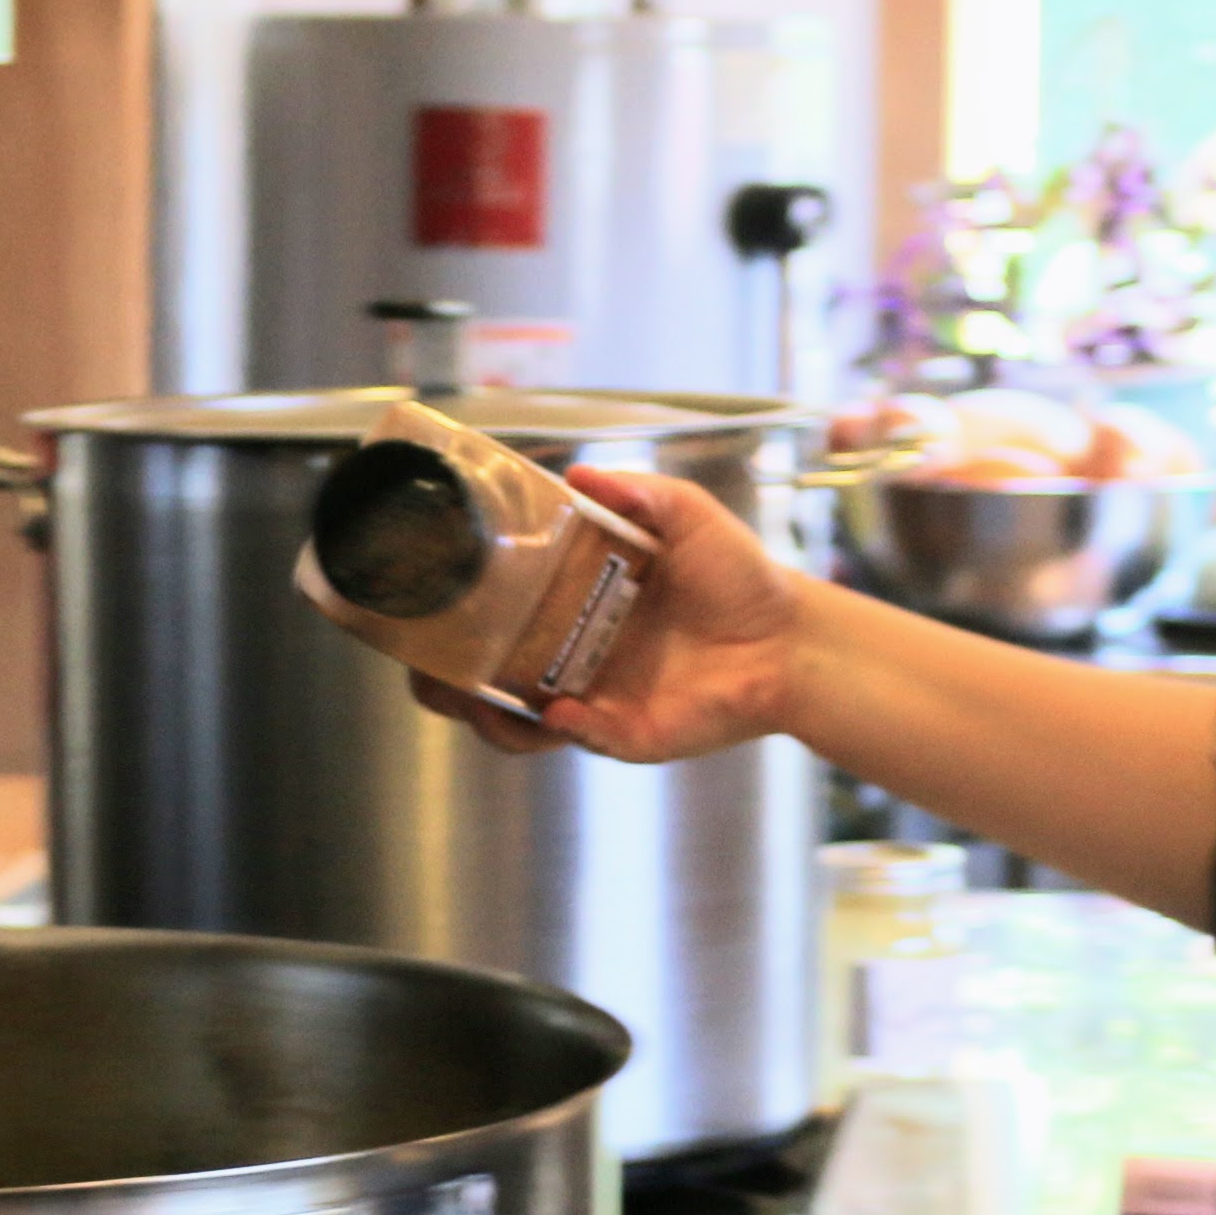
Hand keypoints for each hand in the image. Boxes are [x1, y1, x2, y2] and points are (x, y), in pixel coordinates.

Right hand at [419, 465, 812, 764]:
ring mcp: (595, 699)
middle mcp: (573, 656)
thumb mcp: (682, 514)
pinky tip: (558, 709)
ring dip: (485, 715)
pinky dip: (562, 727)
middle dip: (443, 680)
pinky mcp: (628, 733)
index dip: (454, 616)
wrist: (791, 634)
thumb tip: (575, 476)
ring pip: (515, 725)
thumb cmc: (740, 577)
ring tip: (471, 695)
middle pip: (483, 681)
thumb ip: (631, 492)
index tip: (425, 600)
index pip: (494, 616)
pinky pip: (580, 738)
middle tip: (430, 662)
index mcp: (573, 606)